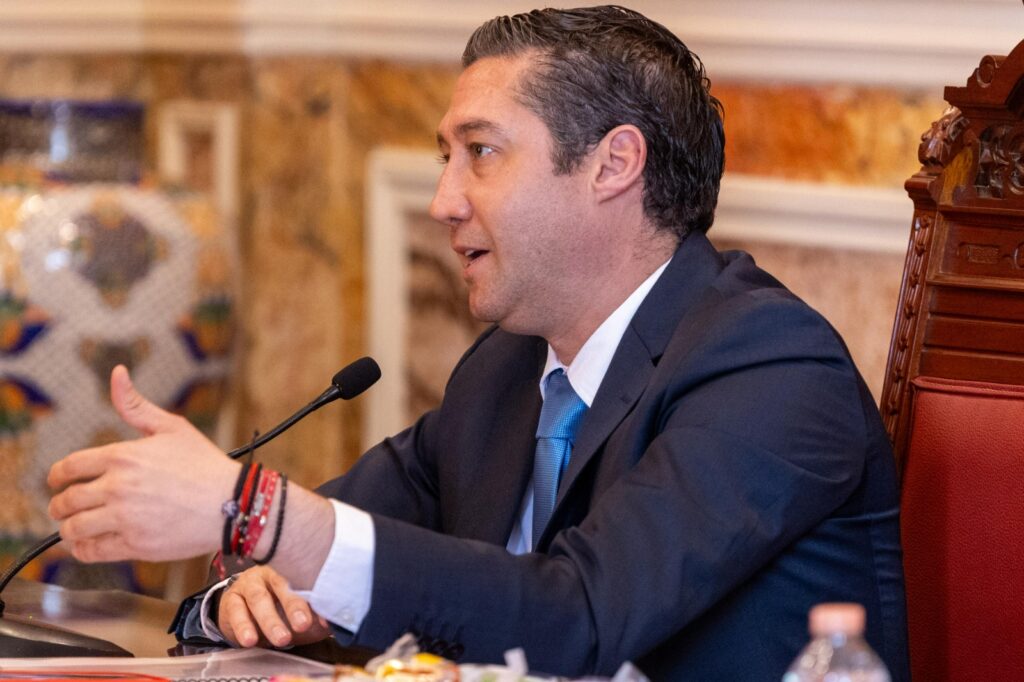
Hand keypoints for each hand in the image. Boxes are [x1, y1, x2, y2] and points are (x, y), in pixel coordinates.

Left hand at [47, 365, 239, 562]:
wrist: (232, 502)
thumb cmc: (204, 464)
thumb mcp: (172, 427)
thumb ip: (136, 405)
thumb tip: (117, 374)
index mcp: (122, 456)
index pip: (68, 467)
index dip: (56, 476)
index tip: (57, 482)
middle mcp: (118, 487)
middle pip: (67, 500)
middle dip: (60, 504)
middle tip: (64, 507)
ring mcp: (125, 518)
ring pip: (74, 528)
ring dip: (68, 529)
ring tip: (74, 528)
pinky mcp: (135, 545)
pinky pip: (93, 551)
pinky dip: (84, 549)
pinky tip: (89, 544)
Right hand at [218, 566, 331, 647]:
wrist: (242, 610)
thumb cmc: (278, 608)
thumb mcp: (299, 612)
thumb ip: (315, 616)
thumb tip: (334, 623)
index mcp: (293, 571)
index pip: (307, 579)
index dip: (317, 598)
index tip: (326, 619)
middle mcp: (271, 572)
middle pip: (283, 584)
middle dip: (294, 606)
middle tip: (303, 624)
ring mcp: (250, 583)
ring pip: (259, 598)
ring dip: (270, 620)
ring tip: (280, 638)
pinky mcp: (231, 598)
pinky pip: (236, 612)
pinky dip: (243, 627)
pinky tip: (250, 639)